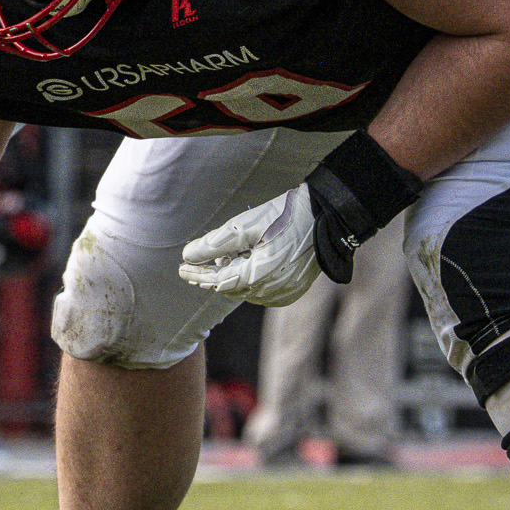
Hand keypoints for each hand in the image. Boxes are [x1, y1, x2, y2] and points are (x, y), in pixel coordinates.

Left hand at [178, 186, 322, 307]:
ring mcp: (284, 293)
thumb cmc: (286, 216)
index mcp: (258, 276)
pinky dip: (251, 280)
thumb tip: (187, 256)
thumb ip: (214, 244)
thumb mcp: (245, 225)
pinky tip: (248, 262)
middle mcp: (271, 291)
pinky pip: (263, 291)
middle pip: (231, 288)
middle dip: (214, 275)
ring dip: (233, 277)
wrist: (328, 217)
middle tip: (199, 263)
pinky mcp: (293, 291)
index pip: (218, 281)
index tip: (181, 268)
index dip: (198, 274)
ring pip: (246, 290)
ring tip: (227, 258)